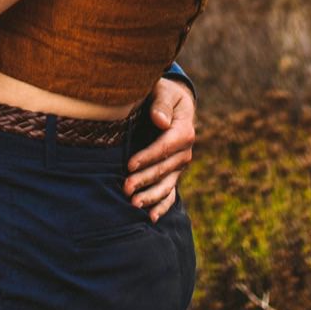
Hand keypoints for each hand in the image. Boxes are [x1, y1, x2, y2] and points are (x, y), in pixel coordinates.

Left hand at [123, 78, 194, 220]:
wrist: (173, 104)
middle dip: (145, 179)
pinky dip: (163, 206)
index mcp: (184, 130)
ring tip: (133, 204)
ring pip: (167, 185)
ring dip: (151, 196)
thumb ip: (161, 105)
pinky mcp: (173, 174)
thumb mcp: (162, 91)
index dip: (148, 156)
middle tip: (125, 187)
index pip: (165, 146)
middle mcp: (184, 151)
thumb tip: (160, 121)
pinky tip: (152, 218)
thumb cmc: (163, 94)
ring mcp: (179, 165)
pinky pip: (170, 193)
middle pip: (164, 169)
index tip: (129, 164)